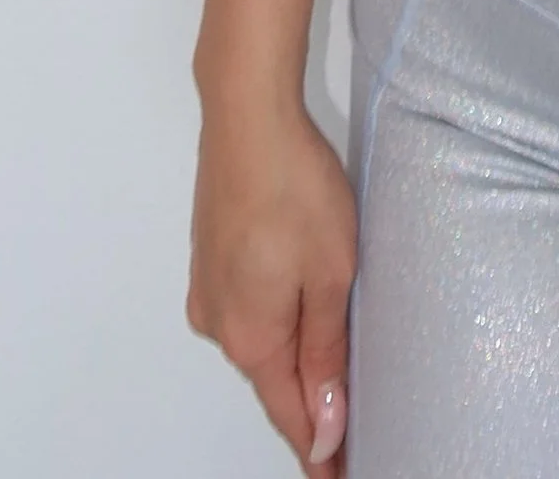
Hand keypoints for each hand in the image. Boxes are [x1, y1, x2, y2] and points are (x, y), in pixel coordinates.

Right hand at [188, 100, 357, 470]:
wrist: (247, 115)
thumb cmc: (295, 189)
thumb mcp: (331, 275)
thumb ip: (326, 354)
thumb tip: (325, 429)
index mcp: (251, 339)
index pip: (289, 416)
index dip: (318, 450)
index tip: (339, 476)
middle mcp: (220, 325)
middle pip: (272, 380)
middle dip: (309, 406)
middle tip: (349, 433)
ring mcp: (209, 291)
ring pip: (260, 343)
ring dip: (293, 359)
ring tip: (333, 376)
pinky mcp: (211, 260)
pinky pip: (249, 310)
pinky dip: (276, 322)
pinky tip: (301, 313)